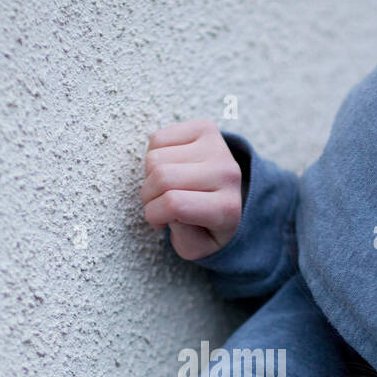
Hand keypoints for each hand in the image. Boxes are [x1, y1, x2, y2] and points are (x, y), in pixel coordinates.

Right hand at [141, 119, 243, 259]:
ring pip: (155, 158)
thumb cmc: (206, 226)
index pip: (175, 204)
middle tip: (157, 204)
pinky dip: (154, 155)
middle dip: (148, 196)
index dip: (154, 214)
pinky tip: (169, 167)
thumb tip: (172, 208)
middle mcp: (227, 173)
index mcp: (227, 208)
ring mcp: (217, 147)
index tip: (158, 222)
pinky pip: (157, 138)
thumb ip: (183, 238)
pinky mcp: (205, 128)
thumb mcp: (196, 247)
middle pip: (162, 177)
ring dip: (149, 176)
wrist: (229, 195)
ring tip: (165, 187)